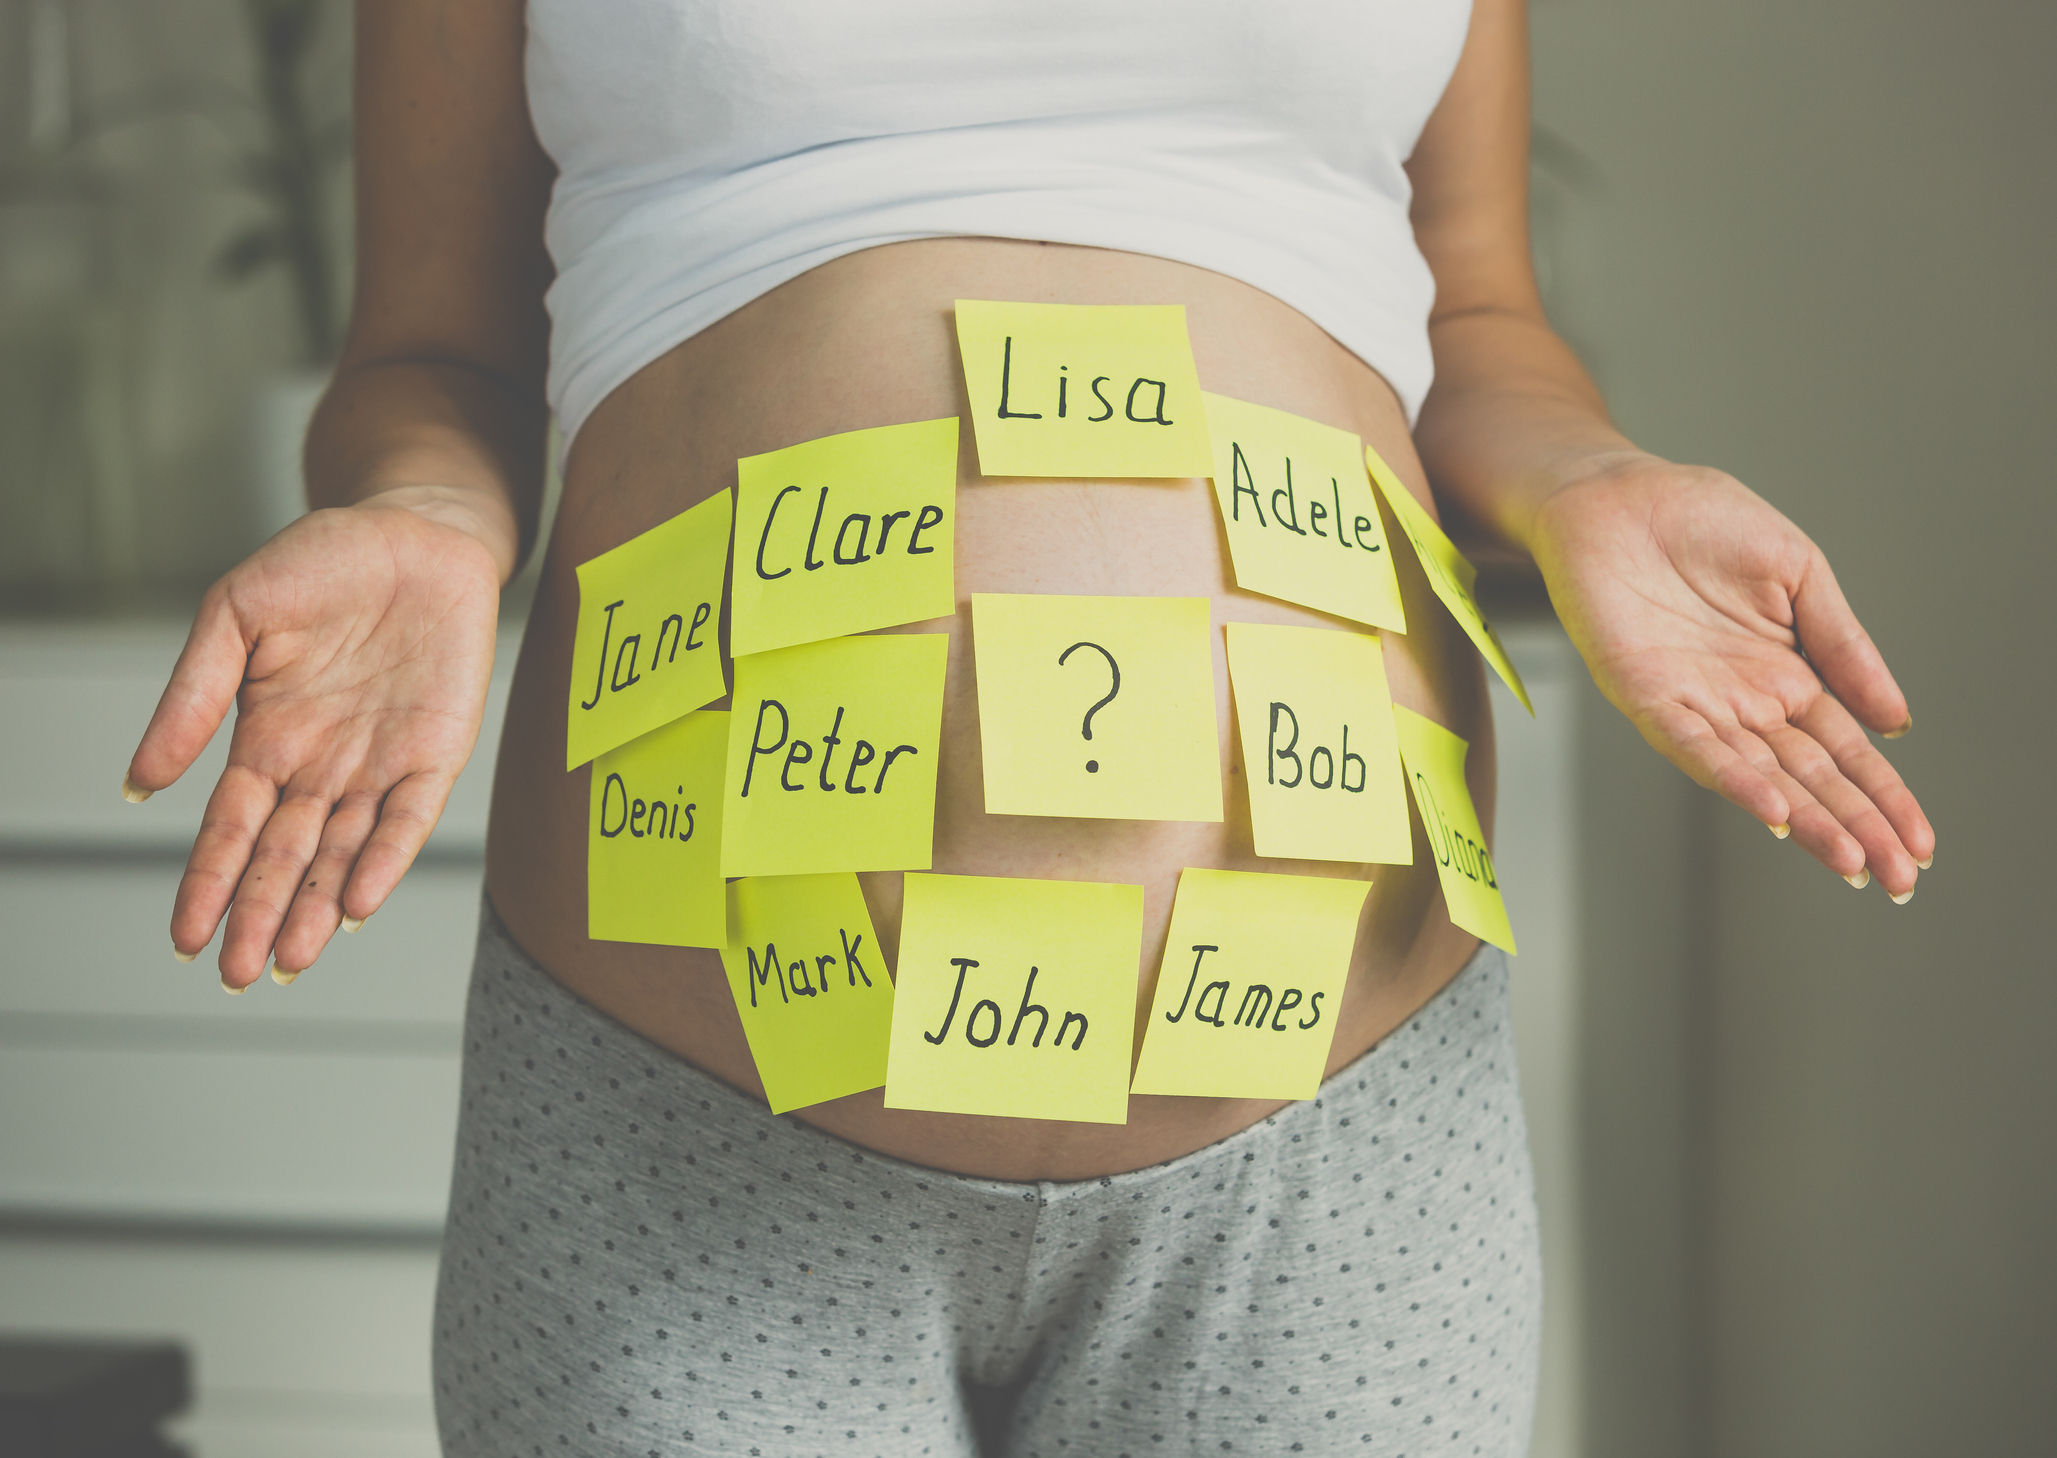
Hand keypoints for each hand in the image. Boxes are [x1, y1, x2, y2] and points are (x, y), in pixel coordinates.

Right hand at [127, 500, 503, 986]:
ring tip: (291, 960)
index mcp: (267, 738)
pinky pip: (410, 817)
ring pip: (343, 853)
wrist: (416, 530)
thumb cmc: (326, 563)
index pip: (232, 829)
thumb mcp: (237, 615)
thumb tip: (141, 778)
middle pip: (285, 856)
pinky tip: (359, 901)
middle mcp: (322, 763)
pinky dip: (386, 858)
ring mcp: (381, 762)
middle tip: (237, 975)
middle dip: (260, 916)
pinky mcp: (437, 752)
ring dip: (317, 906)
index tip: (184, 936)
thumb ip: (194, 696)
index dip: (209, 882)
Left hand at [1529, 454, 1934, 898]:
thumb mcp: (1798, 572)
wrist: (1617, 494)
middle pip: (1810, 777)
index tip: (1922, 842)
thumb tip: (1896, 720)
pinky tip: (1772, 807)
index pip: (1845, 750)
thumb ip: (1844, 645)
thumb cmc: (1699, 520)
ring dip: (1805, 818)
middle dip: (1858, 827)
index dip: (1884, 795)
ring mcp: (1696, 703)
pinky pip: (1693, 745)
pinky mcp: (1646, 695)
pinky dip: (1733, 777)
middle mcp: (1743, 701)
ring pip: (1760, 775)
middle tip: (1900, 878)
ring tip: (1852, 858)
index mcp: (1786, 674)